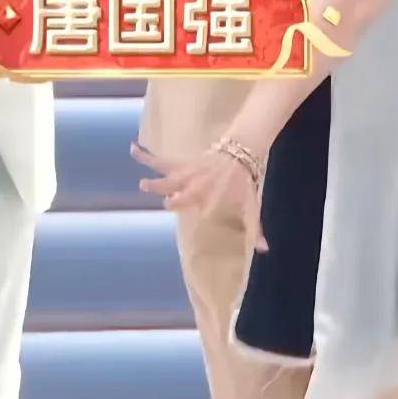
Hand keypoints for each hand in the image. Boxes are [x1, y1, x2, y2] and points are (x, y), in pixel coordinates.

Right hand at [132, 140, 265, 250]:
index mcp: (210, 198)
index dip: (195, 209)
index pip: (199, 207)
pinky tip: (133, 148)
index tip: (183, 212)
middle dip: (174, 198)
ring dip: (156, 182)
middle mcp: (196, 186)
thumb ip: (254, 229)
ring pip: (168, 177)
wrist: (242, 151)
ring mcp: (188, 174)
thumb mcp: (251, 206)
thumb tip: (264, 250)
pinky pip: (162, 159)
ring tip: (143, 184)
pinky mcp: (183, 163)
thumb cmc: (244, 182)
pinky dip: (146, 155)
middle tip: (168, 202)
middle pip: (181, 192)